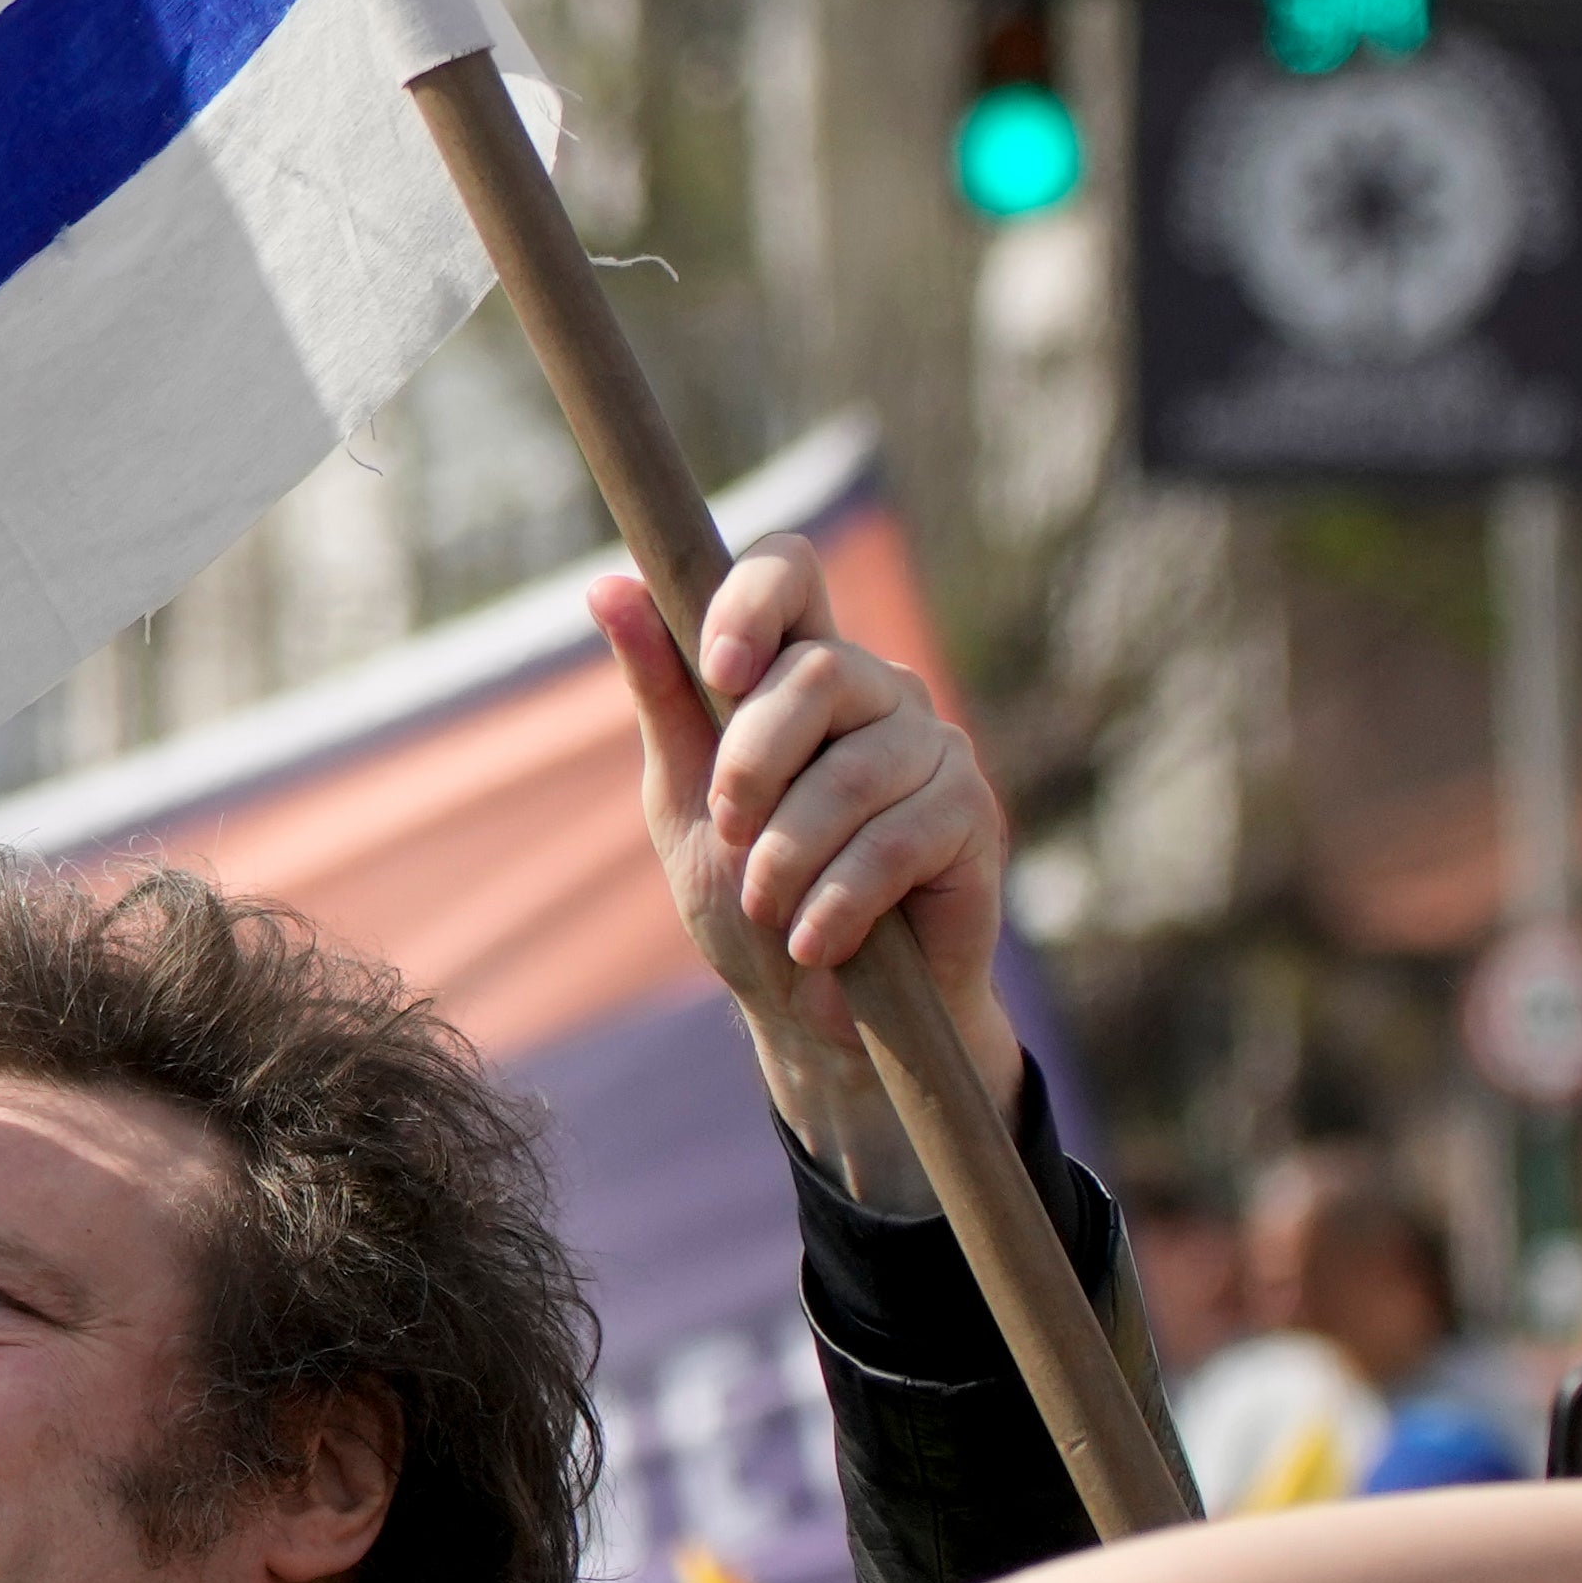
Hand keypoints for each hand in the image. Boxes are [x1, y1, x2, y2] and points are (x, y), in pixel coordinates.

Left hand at [591, 532, 1011, 1200]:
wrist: (818, 1012)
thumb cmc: (746, 893)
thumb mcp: (685, 796)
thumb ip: (660, 693)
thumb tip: (607, 588)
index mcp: (800, 667)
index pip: (791, 570)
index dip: (753, 600)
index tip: (716, 670)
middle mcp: (878, 689)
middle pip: (815, 672)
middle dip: (751, 762)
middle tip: (728, 833)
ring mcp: (935, 746)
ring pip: (851, 772)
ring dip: (787, 854)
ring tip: (768, 907)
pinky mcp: (974, 815)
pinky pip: (895, 842)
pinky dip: (836, 902)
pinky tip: (814, 944)